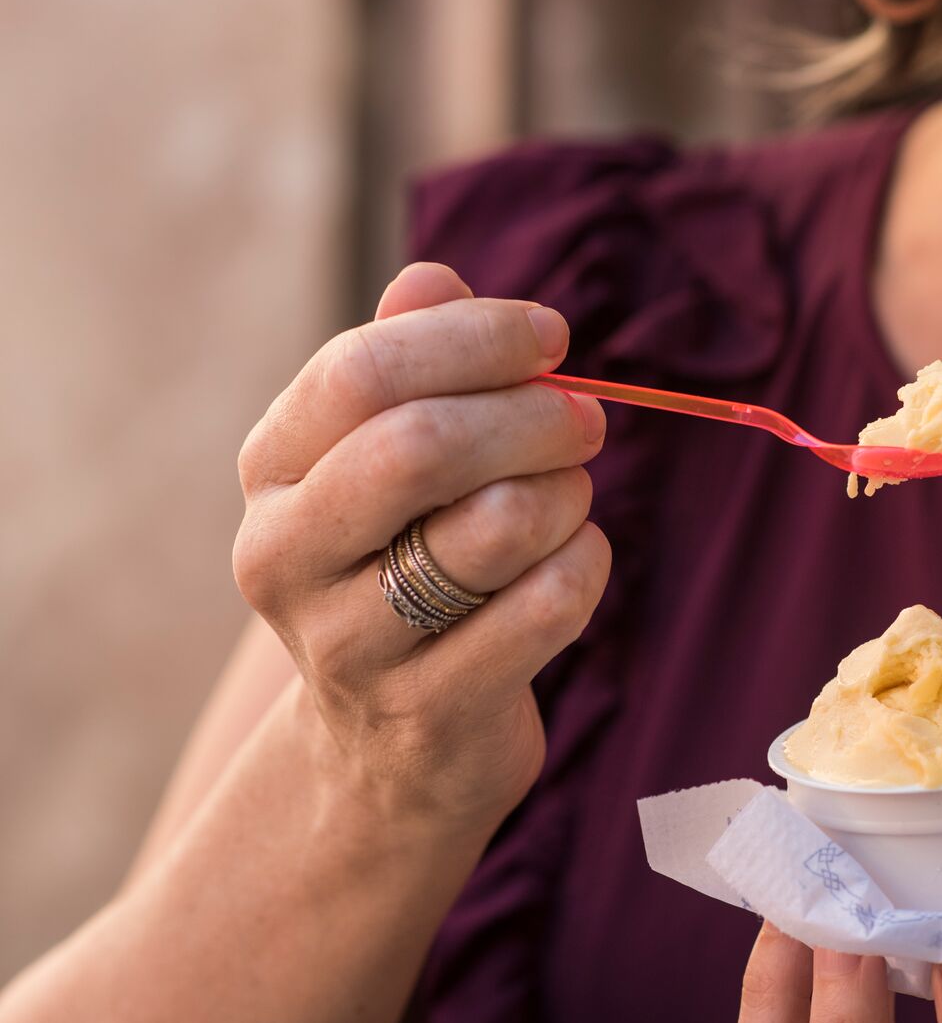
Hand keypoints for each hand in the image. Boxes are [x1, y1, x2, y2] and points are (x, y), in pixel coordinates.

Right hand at [230, 262, 611, 831]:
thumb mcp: (392, 459)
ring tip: (564, 502)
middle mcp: (284, 555)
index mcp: (272, 469)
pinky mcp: (428, 709)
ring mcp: (348, 644)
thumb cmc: (409, 560)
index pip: (361, 371)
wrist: (392, 744)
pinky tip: (569, 567)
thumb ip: (412, 360)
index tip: (553, 336)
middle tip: (589, 419)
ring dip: (564, 496)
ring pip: (497, 525)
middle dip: (532, 416)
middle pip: (421, 445)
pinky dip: (585, 566)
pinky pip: (547, 603)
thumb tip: (432, 278)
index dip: (474, 337)